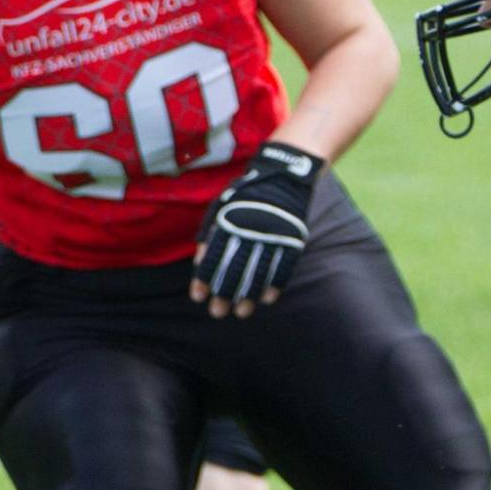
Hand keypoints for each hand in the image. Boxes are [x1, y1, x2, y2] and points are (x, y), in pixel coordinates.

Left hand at [190, 141, 322, 317]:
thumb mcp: (220, 208)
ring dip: (248, 296)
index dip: (204, 279)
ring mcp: (272, 235)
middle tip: (217, 312)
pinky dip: (274, 284)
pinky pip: (283, 267)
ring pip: (258, 272)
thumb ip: (209, 236)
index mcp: (229, 222)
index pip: (213, 257)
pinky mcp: (292, 238)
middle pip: (234, 269)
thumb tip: (199, 265)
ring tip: (241, 313)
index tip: (198, 297)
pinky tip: (266, 300)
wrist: (283, 175)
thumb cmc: (245, 196)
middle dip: (224, 293)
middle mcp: (249, 231)